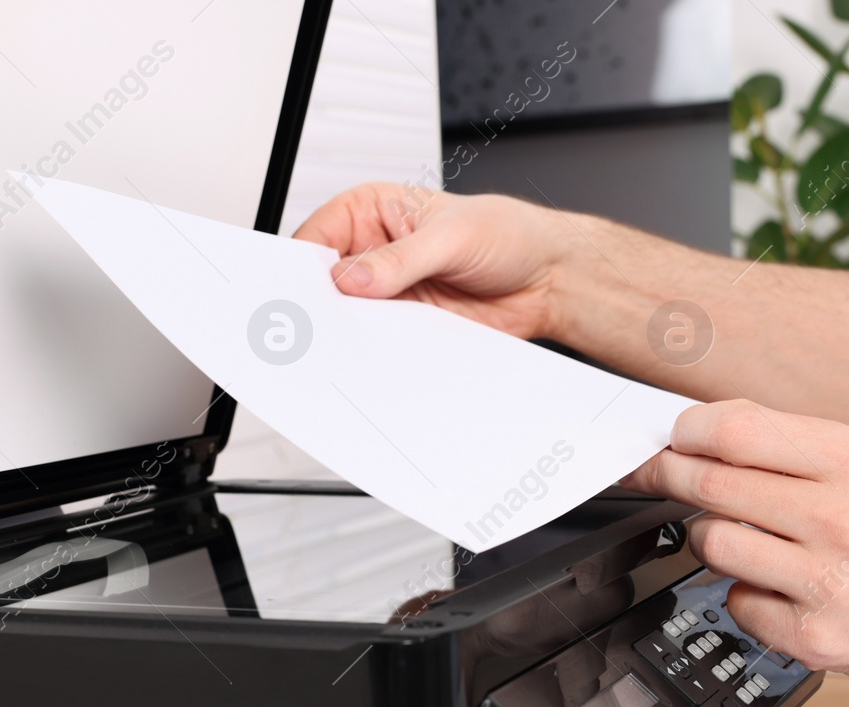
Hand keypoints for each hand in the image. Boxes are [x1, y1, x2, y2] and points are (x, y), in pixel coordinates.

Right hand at [292, 183, 569, 338]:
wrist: (547, 279)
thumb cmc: (507, 234)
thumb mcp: (450, 238)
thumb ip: (400, 260)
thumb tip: (355, 278)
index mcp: (372, 211)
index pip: (317, 237)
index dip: (302, 266)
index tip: (301, 292)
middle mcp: (374, 251)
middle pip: (325, 283)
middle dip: (322, 304)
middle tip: (323, 322)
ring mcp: (388, 292)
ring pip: (348, 317)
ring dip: (350, 331)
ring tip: (354, 339)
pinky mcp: (405, 324)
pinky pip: (376, 342)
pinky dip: (374, 350)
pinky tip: (378, 352)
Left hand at [622, 400, 848, 683]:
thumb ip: (783, 443)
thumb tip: (697, 430)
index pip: (737, 431)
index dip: (686, 433)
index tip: (670, 438)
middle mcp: (839, 518)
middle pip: (711, 484)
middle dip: (668, 476)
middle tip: (655, 474)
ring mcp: (825, 581)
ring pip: (712, 543)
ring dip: (712, 538)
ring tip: (747, 540)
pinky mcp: (811, 634)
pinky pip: (735, 601)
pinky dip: (746, 594)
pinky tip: (782, 589)